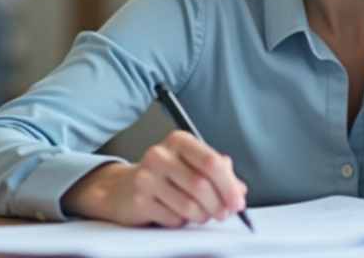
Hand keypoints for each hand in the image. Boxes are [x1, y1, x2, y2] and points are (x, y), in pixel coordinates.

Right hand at [61, 130, 247, 227]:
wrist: (124, 188)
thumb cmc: (166, 176)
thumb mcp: (194, 165)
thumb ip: (220, 174)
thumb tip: (239, 190)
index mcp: (179, 141)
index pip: (211, 162)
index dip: (229, 186)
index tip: (237, 202)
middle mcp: (160, 154)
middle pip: (202, 185)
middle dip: (218, 205)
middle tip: (223, 213)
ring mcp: (147, 177)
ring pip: (189, 205)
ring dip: (202, 216)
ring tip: (201, 214)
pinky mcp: (139, 200)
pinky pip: (173, 219)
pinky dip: (181, 221)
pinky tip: (177, 213)